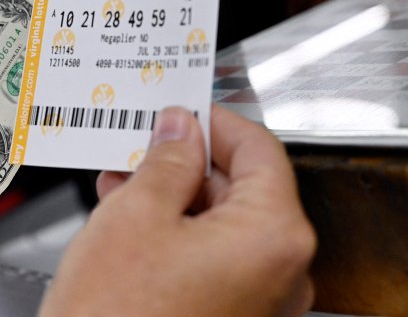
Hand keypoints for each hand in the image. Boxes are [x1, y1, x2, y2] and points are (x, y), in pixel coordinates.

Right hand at [39, 106, 315, 316]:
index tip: (186, 109)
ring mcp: (260, 303)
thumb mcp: (137, 214)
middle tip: (145, 142)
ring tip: (125, 180)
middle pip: (243, 189)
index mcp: (273, 236)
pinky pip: (214, 260)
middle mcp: (281, 273)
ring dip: (177, 197)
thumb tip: (181, 130)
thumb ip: (168, 160)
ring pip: (223, 226)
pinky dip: (180, 236)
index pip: (259, 150)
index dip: (217, 121)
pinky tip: (135, 221)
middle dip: (189, 162)